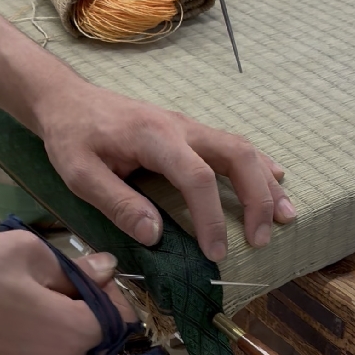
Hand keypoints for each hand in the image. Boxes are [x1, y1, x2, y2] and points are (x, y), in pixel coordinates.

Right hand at [0, 231, 134, 354]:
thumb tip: (108, 268)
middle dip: (92, 306)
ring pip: (79, 344)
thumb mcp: (28, 253)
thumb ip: (78, 266)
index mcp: (74, 332)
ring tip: (40, 294)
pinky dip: (53, 334)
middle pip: (102, 333)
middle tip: (62, 279)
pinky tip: (28, 313)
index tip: (94, 274)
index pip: (123, 319)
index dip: (115, 294)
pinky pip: (55, 353)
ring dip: (71, 320)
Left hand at [36, 82, 296, 262]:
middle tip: (262, 238)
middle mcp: (182, 127)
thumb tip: (155, 236)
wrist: (69, 100)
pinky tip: (276, 182)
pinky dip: (259, 166)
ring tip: (286, 217)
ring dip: (266, 185)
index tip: (215, 253)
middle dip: (256, 199)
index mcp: (154, 137)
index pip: (197, 177)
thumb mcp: (79, 173)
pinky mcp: (192, 132)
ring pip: (243, 149)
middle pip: (236, 156)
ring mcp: (191, 127)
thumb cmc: (72, 137)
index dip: (211, 218)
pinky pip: (235, 146)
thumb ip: (117, 202)